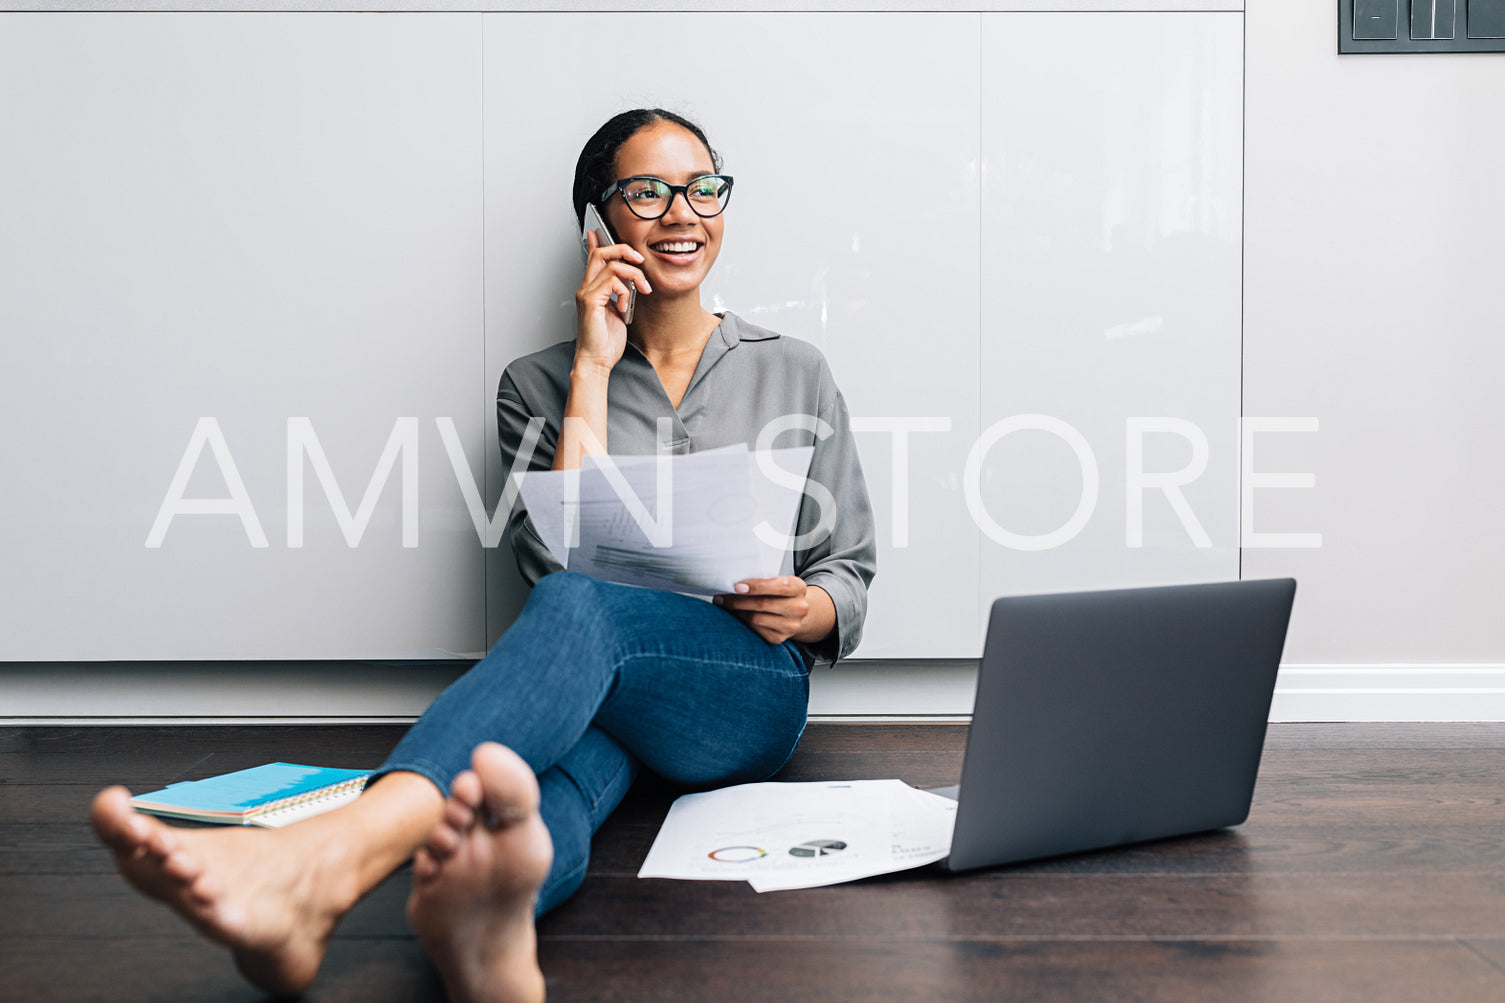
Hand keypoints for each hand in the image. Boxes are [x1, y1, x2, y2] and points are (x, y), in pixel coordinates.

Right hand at [574, 229, 650, 372]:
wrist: (596, 362)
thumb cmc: (605, 343)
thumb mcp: (618, 313)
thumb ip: (620, 296)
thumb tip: (629, 285)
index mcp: (592, 290)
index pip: (594, 259)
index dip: (599, 242)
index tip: (603, 232)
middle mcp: (586, 288)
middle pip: (601, 253)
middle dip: (624, 250)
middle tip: (640, 260)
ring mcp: (586, 294)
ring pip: (611, 265)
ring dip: (634, 274)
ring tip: (642, 290)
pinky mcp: (590, 301)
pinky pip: (611, 281)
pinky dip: (624, 290)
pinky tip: (625, 306)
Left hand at [714, 576, 833, 646]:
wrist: (794, 610)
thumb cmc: (780, 592)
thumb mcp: (778, 580)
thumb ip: (762, 579)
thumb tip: (733, 582)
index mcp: (799, 588)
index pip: (779, 586)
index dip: (757, 586)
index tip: (737, 586)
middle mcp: (798, 608)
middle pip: (763, 604)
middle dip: (738, 600)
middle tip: (721, 597)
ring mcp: (791, 625)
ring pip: (756, 618)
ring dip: (736, 611)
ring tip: (724, 604)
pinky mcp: (779, 638)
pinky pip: (755, 630)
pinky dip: (741, 621)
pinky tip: (735, 615)